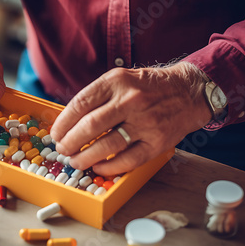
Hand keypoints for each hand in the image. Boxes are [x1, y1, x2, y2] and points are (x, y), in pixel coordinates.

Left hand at [50, 62, 211, 175]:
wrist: (188, 92)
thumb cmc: (147, 87)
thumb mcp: (120, 79)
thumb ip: (97, 96)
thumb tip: (68, 122)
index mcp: (116, 82)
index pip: (80, 104)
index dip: (63, 123)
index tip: (56, 133)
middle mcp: (130, 100)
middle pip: (90, 126)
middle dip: (70, 142)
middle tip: (62, 149)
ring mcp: (145, 122)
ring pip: (107, 145)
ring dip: (85, 157)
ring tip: (76, 161)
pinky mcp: (157, 142)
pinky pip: (128, 159)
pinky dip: (109, 166)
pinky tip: (98, 166)